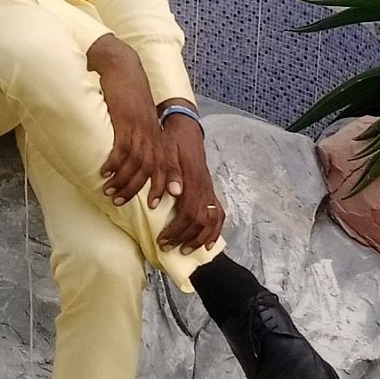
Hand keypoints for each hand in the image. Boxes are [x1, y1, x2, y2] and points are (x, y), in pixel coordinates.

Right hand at [87, 34, 179, 207]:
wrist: (123, 67)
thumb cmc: (128, 91)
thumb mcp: (137, 114)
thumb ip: (138, 131)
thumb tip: (130, 149)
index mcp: (155, 132)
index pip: (163, 163)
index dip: (161, 184)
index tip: (155, 203)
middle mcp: (151, 133)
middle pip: (149, 169)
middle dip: (137, 189)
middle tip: (121, 202)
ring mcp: (139, 128)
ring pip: (135, 163)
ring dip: (122, 181)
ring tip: (109, 192)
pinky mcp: (125, 122)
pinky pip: (121, 150)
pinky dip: (113, 164)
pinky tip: (104, 172)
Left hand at [156, 113, 224, 252]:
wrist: (186, 128)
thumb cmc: (172, 140)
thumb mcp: (166, 151)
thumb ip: (170, 171)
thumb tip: (173, 192)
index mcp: (193, 180)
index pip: (188, 213)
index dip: (175, 230)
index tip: (161, 239)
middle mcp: (205, 188)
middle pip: (199, 221)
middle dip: (182, 238)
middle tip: (165, 246)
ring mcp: (210, 190)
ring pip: (211, 221)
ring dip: (198, 239)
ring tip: (184, 250)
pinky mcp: (211, 190)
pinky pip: (219, 215)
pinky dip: (214, 231)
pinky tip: (207, 244)